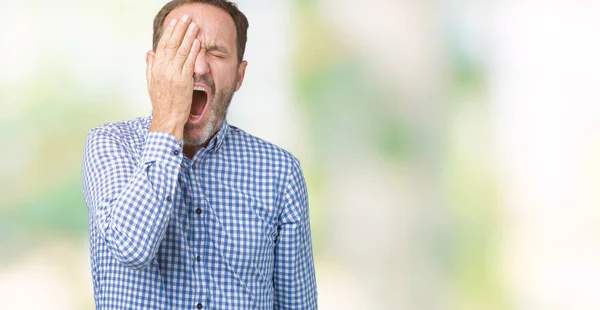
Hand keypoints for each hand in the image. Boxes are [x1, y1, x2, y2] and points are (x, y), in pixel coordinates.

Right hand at [146, 15, 199, 140]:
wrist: (167, 118)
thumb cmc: (161, 103)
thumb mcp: (151, 83)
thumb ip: (150, 66)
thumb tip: (149, 53)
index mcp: (155, 68)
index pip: (162, 45)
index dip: (169, 32)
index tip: (174, 23)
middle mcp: (163, 69)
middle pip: (172, 44)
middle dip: (180, 29)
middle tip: (186, 18)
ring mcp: (174, 74)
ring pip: (181, 50)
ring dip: (189, 36)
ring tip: (194, 26)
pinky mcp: (184, 81)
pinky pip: (189, 62)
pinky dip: (194, 50)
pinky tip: (198, 42)